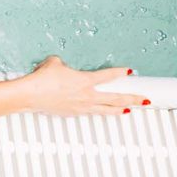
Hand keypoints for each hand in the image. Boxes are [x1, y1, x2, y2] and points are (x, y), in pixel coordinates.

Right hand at [20, 55, 147, 115]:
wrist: (31, 94)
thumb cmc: (42, 79)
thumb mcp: (54, 63)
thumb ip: (62, 63)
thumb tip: (61, 64)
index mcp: (85, 80)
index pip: (108, 76)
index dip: (120, 73)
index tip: (129, 72)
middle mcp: (87, 95)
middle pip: (116, 98)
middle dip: (133, 98)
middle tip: (145, 100)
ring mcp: (82, 106)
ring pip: (107, 110)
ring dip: (120, 109)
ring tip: (130, 110)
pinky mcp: (73, 113)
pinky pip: (92, 113)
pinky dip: (101, 113)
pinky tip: (103, 113)